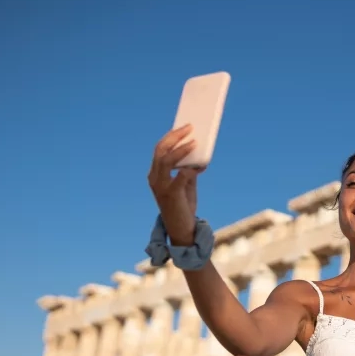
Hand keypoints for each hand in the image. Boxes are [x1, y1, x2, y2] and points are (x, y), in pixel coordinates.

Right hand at [147, 125, 205, 244]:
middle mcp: (154, 179)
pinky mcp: (171, 195)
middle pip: (160, 150)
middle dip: (174, 137)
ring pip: (166, 160)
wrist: (182, 229)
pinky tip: (200, 166)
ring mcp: (160, 187)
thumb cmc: (183, 205)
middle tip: (189, 128)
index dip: (171, 136)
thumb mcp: (186, 184)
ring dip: (181, 150)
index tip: (183, 127)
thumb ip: (189, 170)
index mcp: (155, 174)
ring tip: (194, 142)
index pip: (159, 149)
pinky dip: (190, 169)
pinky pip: (180, 176)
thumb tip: (200, 157)